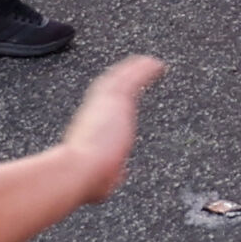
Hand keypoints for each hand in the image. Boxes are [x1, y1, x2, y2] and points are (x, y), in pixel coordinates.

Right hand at [62, 52, 167, 196]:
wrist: (82, 170)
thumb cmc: (89, 177)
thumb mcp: (102, 178)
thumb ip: (113, 174)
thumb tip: (121, 176)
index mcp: (93, 130)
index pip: (104, 110)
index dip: (112, 103)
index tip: (120, 100)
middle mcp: (97, 112)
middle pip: (111, 88)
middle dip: (123, 79)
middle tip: (134, 72)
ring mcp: (106, 102)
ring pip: (121, 78)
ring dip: (135, 70)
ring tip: (148, 63)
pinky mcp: (118, 97)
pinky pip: (134, 77)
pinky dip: (145, 70)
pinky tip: (157, 65)